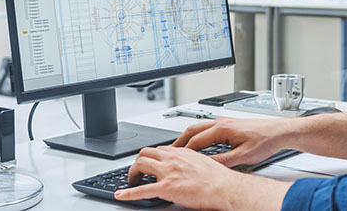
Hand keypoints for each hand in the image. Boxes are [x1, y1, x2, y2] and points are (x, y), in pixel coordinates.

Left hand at [116, 146, 290, 209]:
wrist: (226, 187)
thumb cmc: (220, 179)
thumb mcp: (204, 162)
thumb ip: (192, 162)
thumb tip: (188, 169)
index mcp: (182, 153)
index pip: (160, 149)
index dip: (152, 157)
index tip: (150, 163)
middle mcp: (173, 159)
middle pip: (146, 153)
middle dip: (138, 161)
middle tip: (138, 171)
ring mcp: (168, 172)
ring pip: (140, 164)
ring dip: (132, 172)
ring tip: (130, 181)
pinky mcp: (166, 188)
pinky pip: (141, 190)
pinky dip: (128, 193)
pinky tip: (121, 195)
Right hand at [172, 117, 290, 167]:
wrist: (279, 131)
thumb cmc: (265, 140)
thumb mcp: (243, 156)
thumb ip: (223, 161)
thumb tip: (207, 166)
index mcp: (222, 128)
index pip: (195, 140)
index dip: (183, 151)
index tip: (174, 159)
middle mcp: (221, 122)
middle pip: (192, 130)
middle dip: (179, 141)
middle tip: (168, 153)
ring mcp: (224, 121)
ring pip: (198, 128)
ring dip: (187, 138)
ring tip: (179, 150)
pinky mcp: (229, 124)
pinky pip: (207, 129)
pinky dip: (197, 136)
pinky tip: (198, 145)